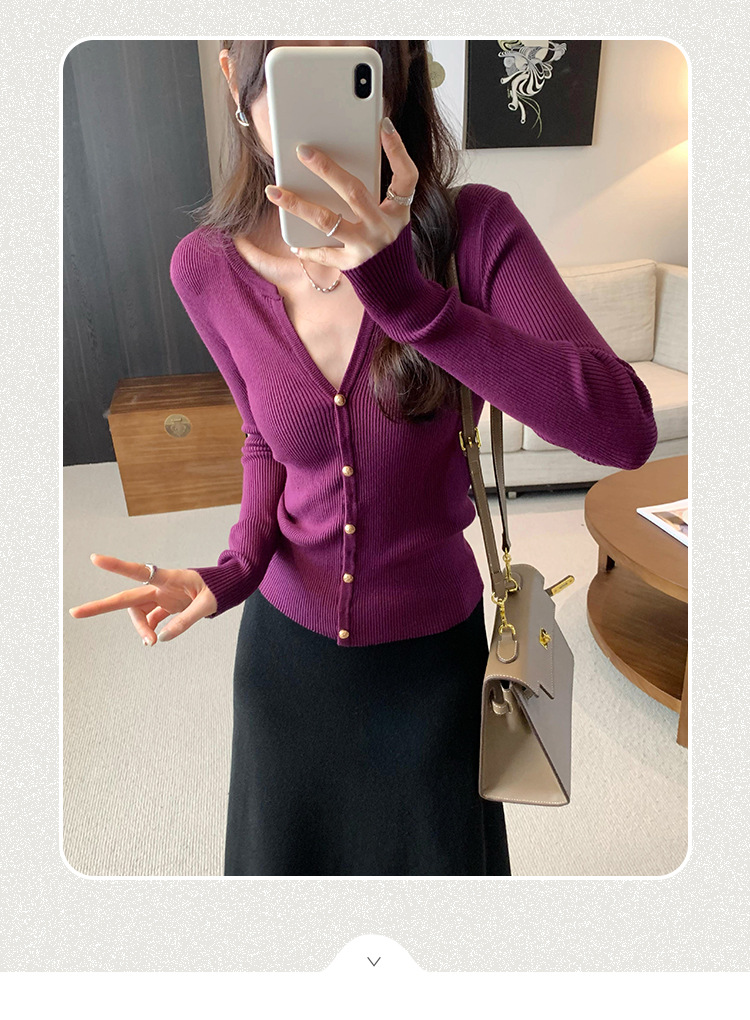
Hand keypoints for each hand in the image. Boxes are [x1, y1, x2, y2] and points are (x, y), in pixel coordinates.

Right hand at [68, 553, 217, 645]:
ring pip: (139, 613)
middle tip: (75, 612)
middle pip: (127, 599)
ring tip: (151, 643)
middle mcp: (160, 586)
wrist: (228, 586)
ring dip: (140, 628)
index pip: (139, 571)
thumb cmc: (219, 589)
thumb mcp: (207, 604)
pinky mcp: (166, 605)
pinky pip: (150, 618)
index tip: (95, 559)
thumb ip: (186, 620)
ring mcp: (162, 596)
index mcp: (169, 578)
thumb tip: (162, 637)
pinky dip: (149, 630)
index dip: (117, 566)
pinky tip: (153, 638)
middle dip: (101, 606)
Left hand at [263, 116, 418, 269]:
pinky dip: (306, 246)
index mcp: (398, 211)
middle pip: (354, 192)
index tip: (383, 124)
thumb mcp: (391, 216)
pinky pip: (322, 252)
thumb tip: (333, 166)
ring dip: (297, 205)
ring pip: (326, 221)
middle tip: (302, 150)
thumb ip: (373, 193)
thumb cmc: (388, 242)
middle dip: (326, 169)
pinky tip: (293, 240)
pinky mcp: (351, 265)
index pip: (405, 176)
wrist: (396, 287)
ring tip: (273, 191)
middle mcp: (383, 228)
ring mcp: (365, 247)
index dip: (397, 151)